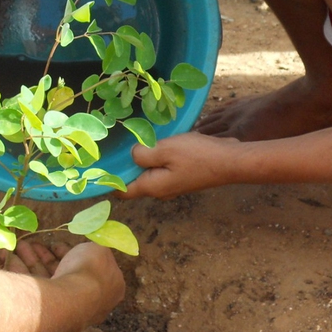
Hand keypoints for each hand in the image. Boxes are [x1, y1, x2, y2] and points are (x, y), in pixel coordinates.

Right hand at [15, 241, 125, 327]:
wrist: (70, 299)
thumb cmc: (90, 271)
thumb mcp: (100, 250)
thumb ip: (96, 249)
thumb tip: (91, 251)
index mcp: (110, 290)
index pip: (92, 269)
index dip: (72, 253)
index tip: (56, 244)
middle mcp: (89, 303)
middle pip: (65, 275)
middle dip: (46, 257)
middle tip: (33, 244)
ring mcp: (66, 310)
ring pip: (47, 280)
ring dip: (32, 261)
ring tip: (20, 246)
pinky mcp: (45, 315)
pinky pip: (34, 289)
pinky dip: (22, 272)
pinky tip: (10, 257)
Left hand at [121, 132, 240, 199]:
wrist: (230, 162)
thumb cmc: (198, 156)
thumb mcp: (166, 150)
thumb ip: (144, 154)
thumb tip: (133, 154)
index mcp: (152, 186)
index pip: (122, 192)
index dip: (109, 181)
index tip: (100, 164)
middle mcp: (161, 190)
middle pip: (135, 181)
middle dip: (126, 166)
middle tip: (119, 144)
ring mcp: (174, 184)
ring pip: (151, 173)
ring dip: (144, 159)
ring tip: (139, 139)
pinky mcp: (184, 176)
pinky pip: (164, 168)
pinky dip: (159, 157)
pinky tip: (162, 142)